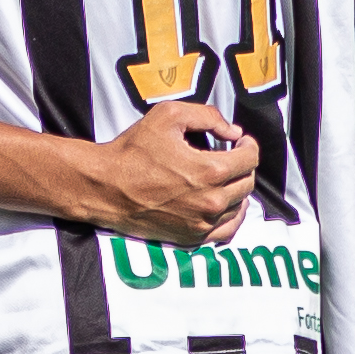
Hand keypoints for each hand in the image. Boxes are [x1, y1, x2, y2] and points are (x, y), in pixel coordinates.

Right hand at [82, 101, 261, 243]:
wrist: (104, 187)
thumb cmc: (132, 151)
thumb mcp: (168, 116)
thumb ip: (207, 116)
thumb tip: (232, 130)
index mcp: (210, 170)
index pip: (250, 158)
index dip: (248, 144)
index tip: (239, 140)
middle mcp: (211, 200)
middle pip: (247, 181)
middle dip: (243, 164)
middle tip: (231, 155)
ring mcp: (202, 222)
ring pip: (240, 205)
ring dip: (238, 188)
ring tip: (225, 177)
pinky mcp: (191, 237)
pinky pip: (228, 230)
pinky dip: (233, 215)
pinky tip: (226, 204)